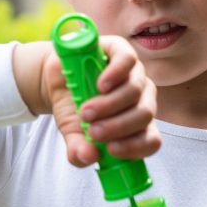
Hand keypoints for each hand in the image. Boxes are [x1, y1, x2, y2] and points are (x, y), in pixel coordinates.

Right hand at [16, 37, 160, 167]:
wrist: (55, 80)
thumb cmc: (72, 109)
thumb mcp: (72, 134)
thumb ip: (79, 150)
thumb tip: (89, 157)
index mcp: (137, 122)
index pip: (151, 139)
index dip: (136, 147)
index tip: (110, 150)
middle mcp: (141, 97)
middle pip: (144, 114)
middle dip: (118, 126)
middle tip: (93, 131)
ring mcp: (134, 73)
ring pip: (136, 89)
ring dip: (110, 105)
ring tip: (86, 111)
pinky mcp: (121, 50)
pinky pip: (128, 61)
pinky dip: (115, 74)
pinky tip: (101, 85)